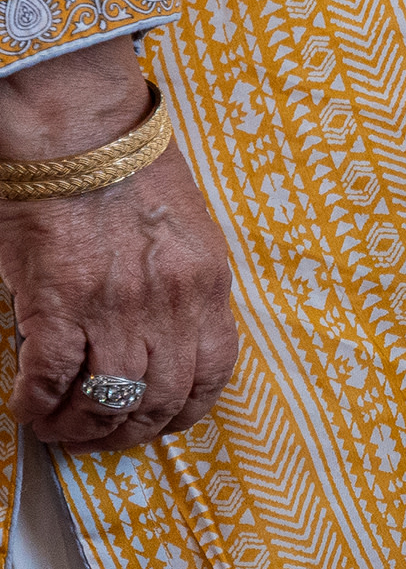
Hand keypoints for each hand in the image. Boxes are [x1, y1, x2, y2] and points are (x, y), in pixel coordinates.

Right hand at [0, 42, 238, 451]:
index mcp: (207, 287)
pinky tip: (30, 413)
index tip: (160, 423)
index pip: (212, 375)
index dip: (184, 412)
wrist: (76, 130)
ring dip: (84, 427)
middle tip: (103, 439)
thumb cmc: (126, 170)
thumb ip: (181, 287)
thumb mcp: (185, 233)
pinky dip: (42, 405)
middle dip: (131, 431)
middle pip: (161, 398)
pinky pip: (54, 376)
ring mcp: (115, 308)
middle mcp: (170, 306)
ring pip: (109, 397)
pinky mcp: (58, 302)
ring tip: (63, 433)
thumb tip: (161, 335)